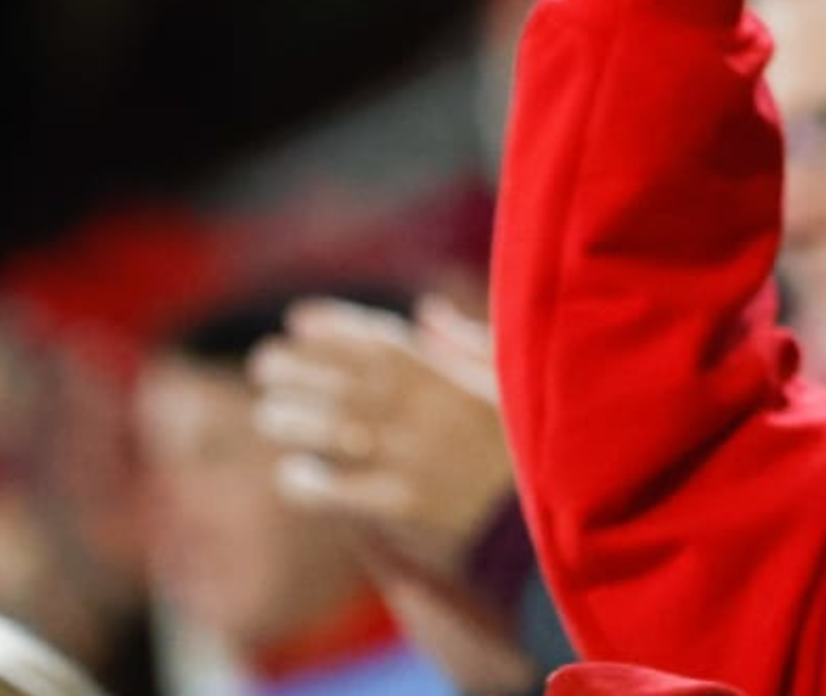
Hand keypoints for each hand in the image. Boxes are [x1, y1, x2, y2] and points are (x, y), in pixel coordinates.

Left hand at [248, 297, 513, 582]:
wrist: (561, 515)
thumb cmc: (533, 445)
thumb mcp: (512, 382)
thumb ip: (467, 345)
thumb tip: (425, 310)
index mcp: (450, 379)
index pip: (380, 343)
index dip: (335, 329)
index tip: (297, 320)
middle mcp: (425, 414)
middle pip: (347, 383)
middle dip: (299, 369)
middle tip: (264, 363)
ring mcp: (413, 459)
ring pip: (337, 431)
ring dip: (295, 419)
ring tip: (268, 413)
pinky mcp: (407, 506)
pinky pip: (344, 492)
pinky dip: (312, 483)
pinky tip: (291, 475)